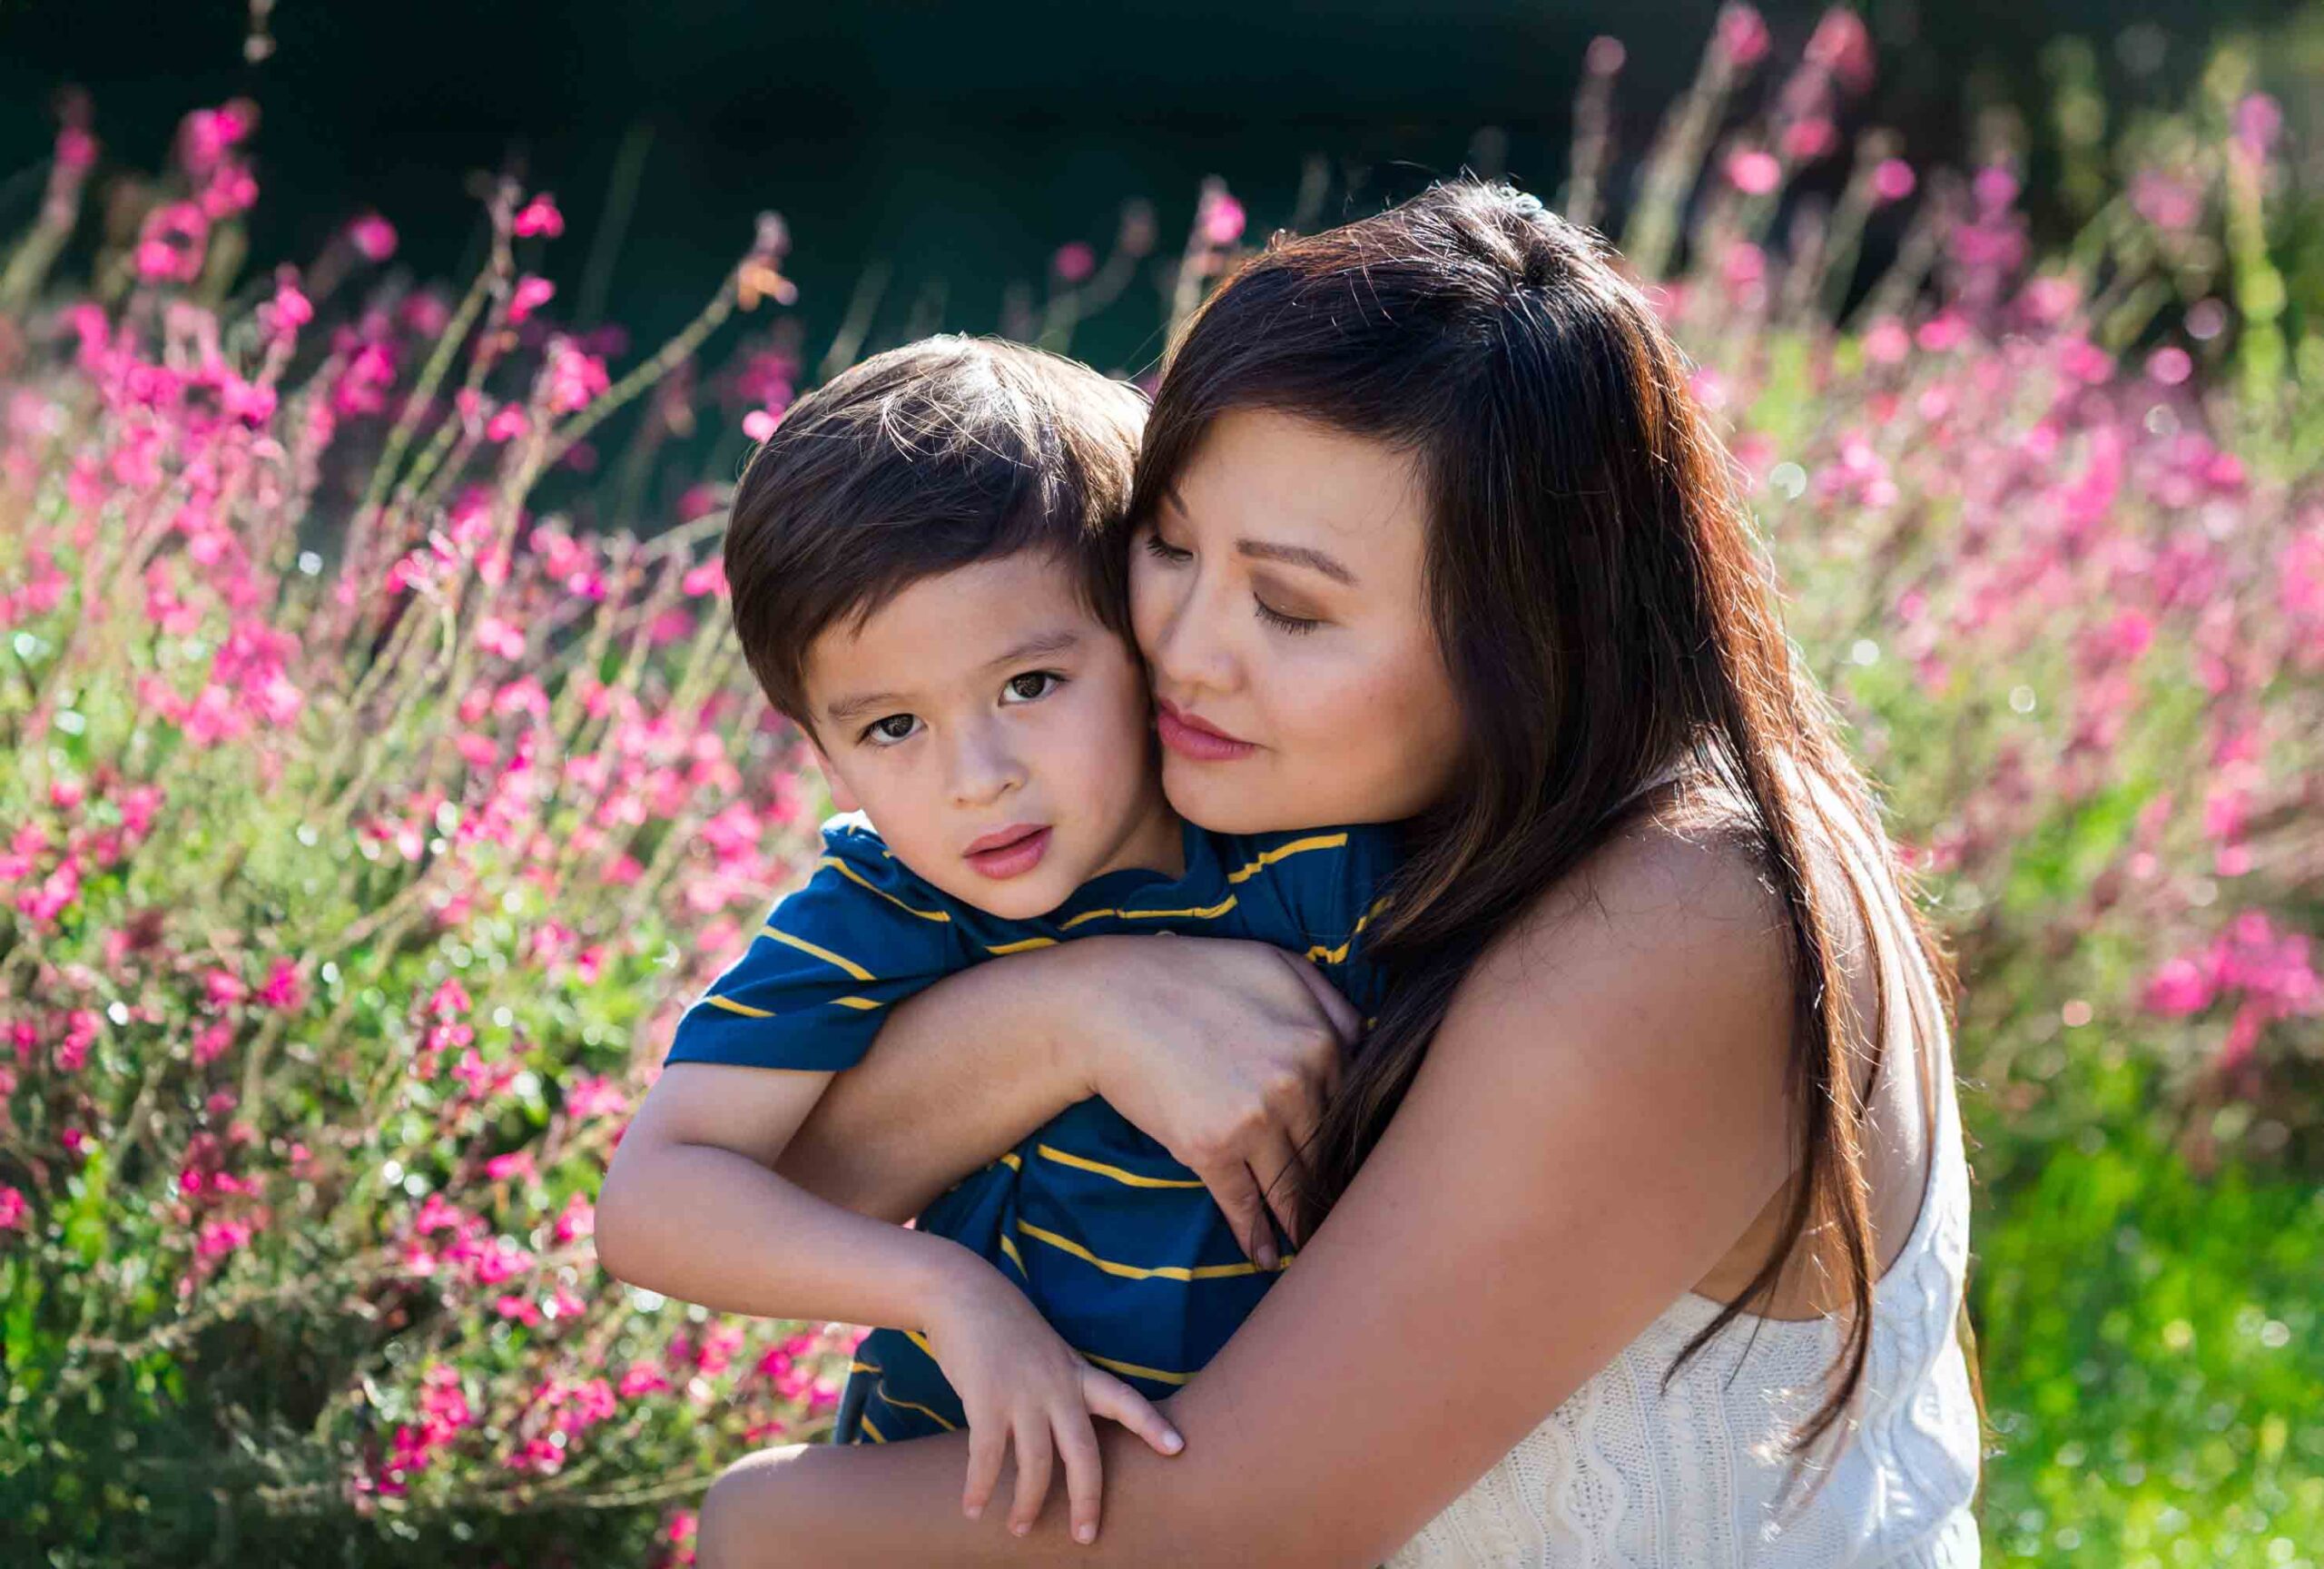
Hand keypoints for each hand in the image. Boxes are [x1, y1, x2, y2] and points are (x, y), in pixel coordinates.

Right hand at [923, 1261, 1184, 1542]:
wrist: (963, 1293)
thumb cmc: (1005, 1328)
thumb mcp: (1049, 1353)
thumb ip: (1063, 1386)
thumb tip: (1067, 1431)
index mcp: (1077, 1373)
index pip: (1124, 1399)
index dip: (1151, 1424)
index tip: (1178, 1448)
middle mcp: (1058, 1386)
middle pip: (1084, 1453)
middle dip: (1088, 1499)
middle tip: (1086, 1536)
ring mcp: (1023, 1393)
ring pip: (1037, 1465)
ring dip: (1028, 1504)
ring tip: (1021, 1529)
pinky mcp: (987, 1399)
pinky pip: (988, 1456)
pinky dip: (980, 1487)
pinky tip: (973, 1508)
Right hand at [1057, 935, 1361, 1266]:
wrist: (1109, 1002)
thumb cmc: (1191, 976)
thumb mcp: (1273, 964)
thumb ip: (1329, 1002)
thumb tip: (1365, 1042)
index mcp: (1320, 1039)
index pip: (1350, 1105)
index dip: (1348, 1139)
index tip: (1357, 1169)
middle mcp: (1298, 1081)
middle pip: (1325, 1150)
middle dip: (1332, 1186)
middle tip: (1346, 1219)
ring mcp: (1255, 1118)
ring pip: (1291, 1183)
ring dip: (1301, 1222)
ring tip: (1312, 1249)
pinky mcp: (1211, 1149)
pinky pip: (1243, 1203)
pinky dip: (1256, 1237)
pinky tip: (1266, 1258)